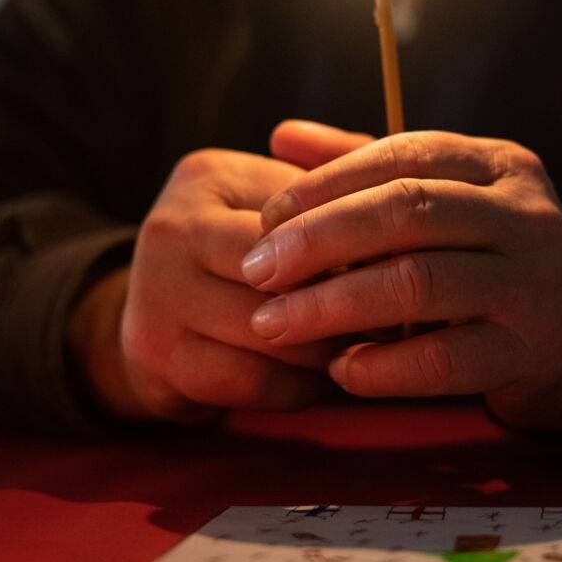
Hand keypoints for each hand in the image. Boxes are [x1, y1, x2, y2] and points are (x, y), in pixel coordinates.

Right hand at [72, 123, 370, 421]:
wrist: (157, 327)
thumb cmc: (242, 258)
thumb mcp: (279, 205)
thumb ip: (340, 179)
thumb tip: (405, 174)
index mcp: (209, 175)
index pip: (304, 214)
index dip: (358, 246)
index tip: (398, 270)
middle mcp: (173, 226)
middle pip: (288, 272)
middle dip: (346, 300)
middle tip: (393, 318)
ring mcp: (157, 291)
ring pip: (274, 330)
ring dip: (329, 350)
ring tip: (362, 349)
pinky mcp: (156, 354)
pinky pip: (253, 378)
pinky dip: (298, 388)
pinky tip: (317, 382)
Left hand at [241, 126, 561, 432]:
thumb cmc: (488, 257)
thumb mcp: (442, 201)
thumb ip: (365, 167)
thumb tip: (282, 134)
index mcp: (498, 164)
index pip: (403, 154)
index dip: (327, 183)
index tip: (266, 218)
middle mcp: (522, 214)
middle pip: (408, 210)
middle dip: (320, 239)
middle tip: (256, 271)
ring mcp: (531, 283)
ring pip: (421, 282)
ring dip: (335, 304)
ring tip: (274, 325)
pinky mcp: (529, 351)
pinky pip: (445, 359)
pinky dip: (384, 367)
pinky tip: (340, 370)